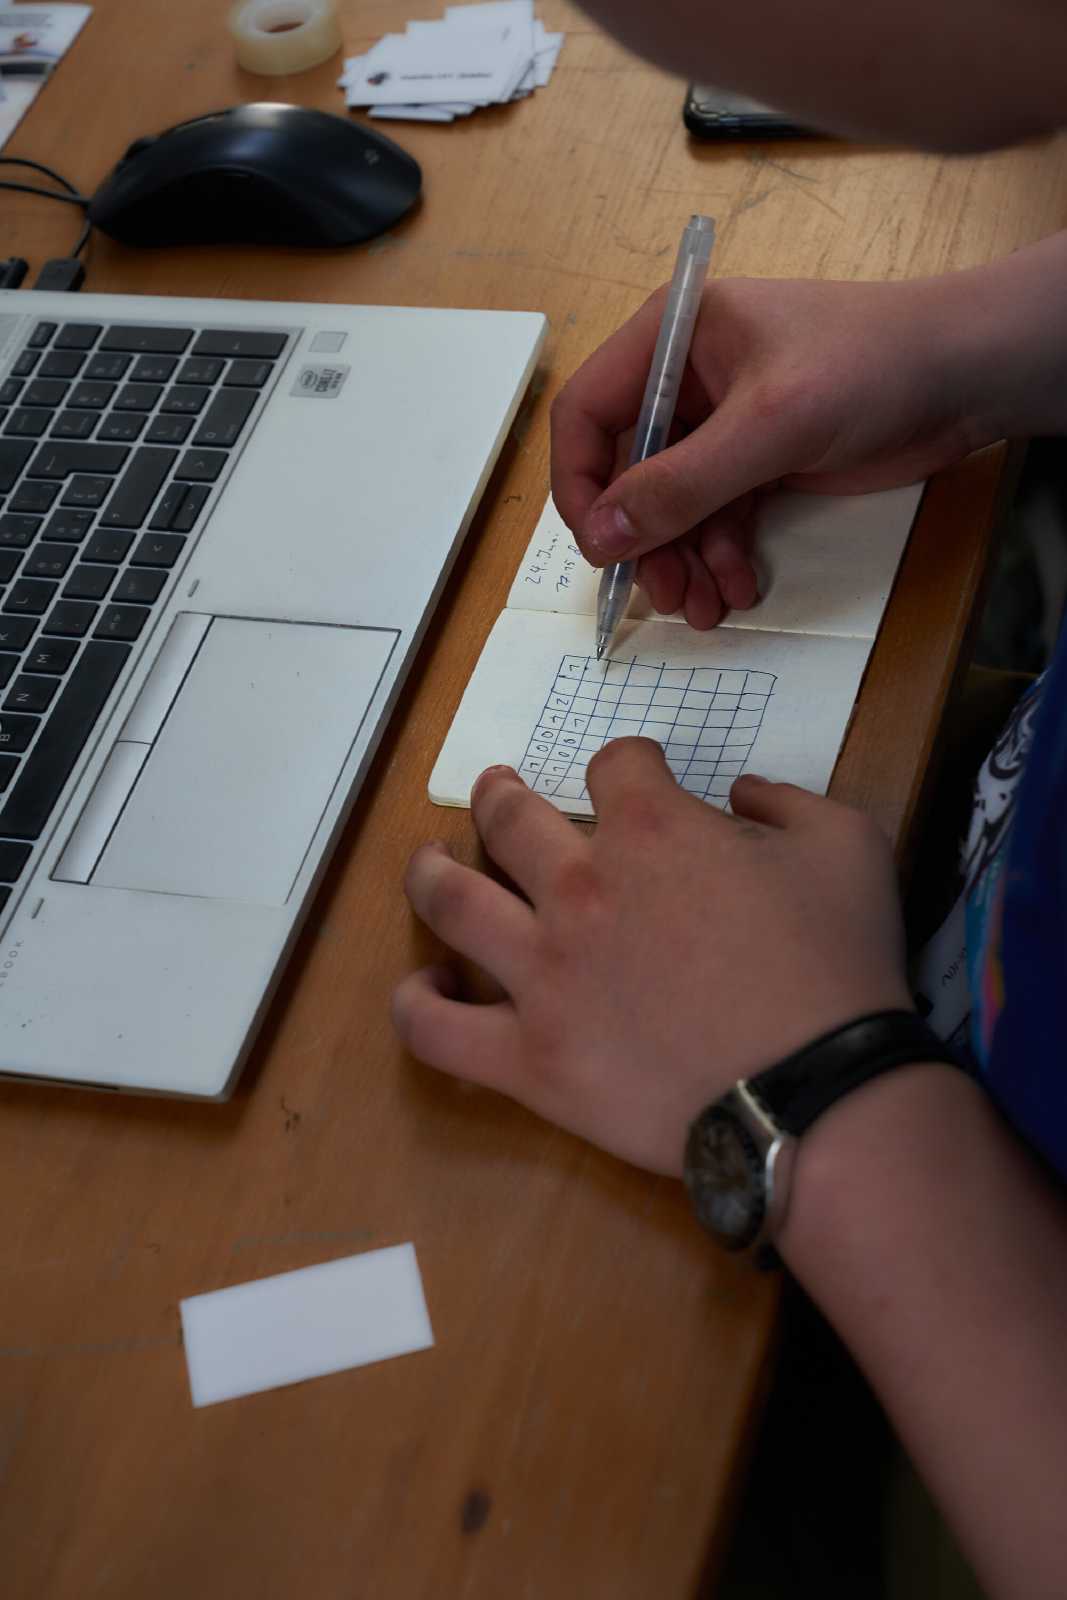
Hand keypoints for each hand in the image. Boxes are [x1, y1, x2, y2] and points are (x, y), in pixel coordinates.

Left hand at [393, 744, 912, 1175]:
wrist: (818, 1096)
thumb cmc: (838, 969)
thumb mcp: (849, 847)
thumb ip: (790, 799)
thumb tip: (744, 790)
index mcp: (653, 831)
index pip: (615, 765)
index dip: (628, 762)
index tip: (638, 775)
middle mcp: (579, 888)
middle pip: (508, 819)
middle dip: (500, 795)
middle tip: (498, 794)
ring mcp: (542, 974)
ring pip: (448, 903)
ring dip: (429, 872)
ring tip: (428, 864)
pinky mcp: (529, 1058)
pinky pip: (438, 1030)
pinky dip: (418, 1004)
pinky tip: (425, 990)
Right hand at [550, 273, 990, 628]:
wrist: (967, 374)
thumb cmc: (869, 367)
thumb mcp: (768, 427)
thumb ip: (682, 484)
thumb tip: (603, 537)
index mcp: (669, 338)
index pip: (587, 414)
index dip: (580, 484)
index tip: (600, 548)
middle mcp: (685, 380)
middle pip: (628, 472)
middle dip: (644, 539)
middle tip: (664, 595)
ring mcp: (723, 424)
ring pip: (674, 505)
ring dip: (684, 561)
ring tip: (706, 608)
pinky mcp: (760, 460)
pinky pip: (718, 516)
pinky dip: (722, 556)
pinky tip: (740, 588)